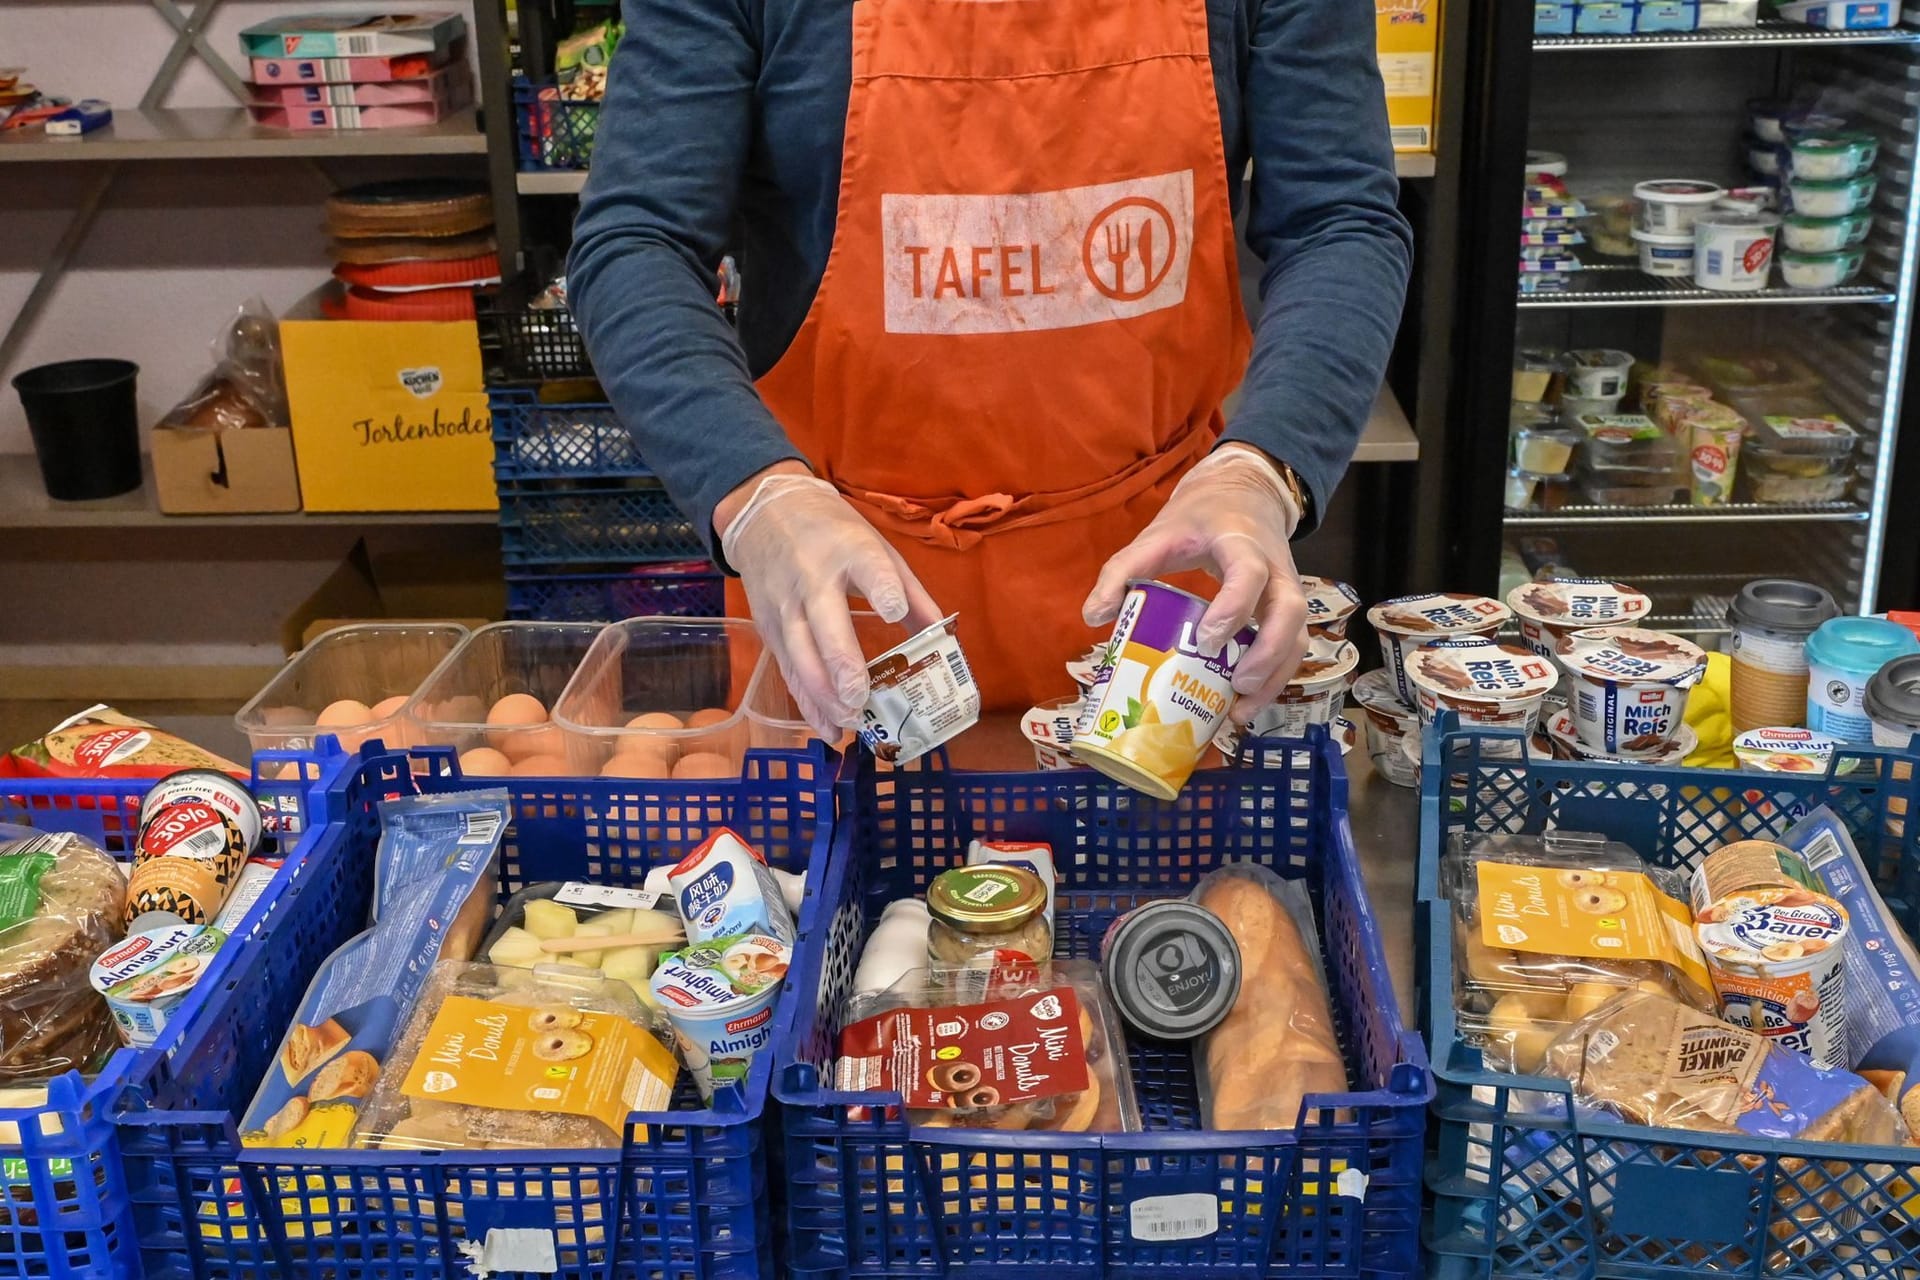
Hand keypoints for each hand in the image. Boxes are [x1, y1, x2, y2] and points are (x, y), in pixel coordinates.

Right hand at [719, 470, 941, 735]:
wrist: (766, 514)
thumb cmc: (833, 532)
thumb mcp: (877, 547)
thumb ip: (911, 593)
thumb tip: (946, 639)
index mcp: (849, 550)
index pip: (866, 569)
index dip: (880, 589)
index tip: (892, 610)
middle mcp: (812, 579)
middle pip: (823, 625)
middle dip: (841, 665)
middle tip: (861, 698)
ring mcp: (785, 606)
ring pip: (800, 656)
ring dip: (823, 695)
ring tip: (849, 722)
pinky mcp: (769, 628)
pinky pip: (788, 670)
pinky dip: (806, 703)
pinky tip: (827, 728)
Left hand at [1081, 444, 1309, 721]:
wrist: (1244, 494)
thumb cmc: (1198, 520)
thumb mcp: (1156, 534)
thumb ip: (1121, 570)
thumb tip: (1093, 617)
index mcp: (1241, 542)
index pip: (1249, 573)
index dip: (1233, 608)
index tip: (1206, 640)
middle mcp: (1275, 568)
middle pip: (1291, 611)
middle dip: (1268, 653)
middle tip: (1235, 685)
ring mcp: (1287, 590)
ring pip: (1299, 636)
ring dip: (1274, 677)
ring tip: (1239, 712)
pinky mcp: (1286, 610)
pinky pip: (1292, 647)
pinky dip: (1273, 679)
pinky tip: (1244, 704)